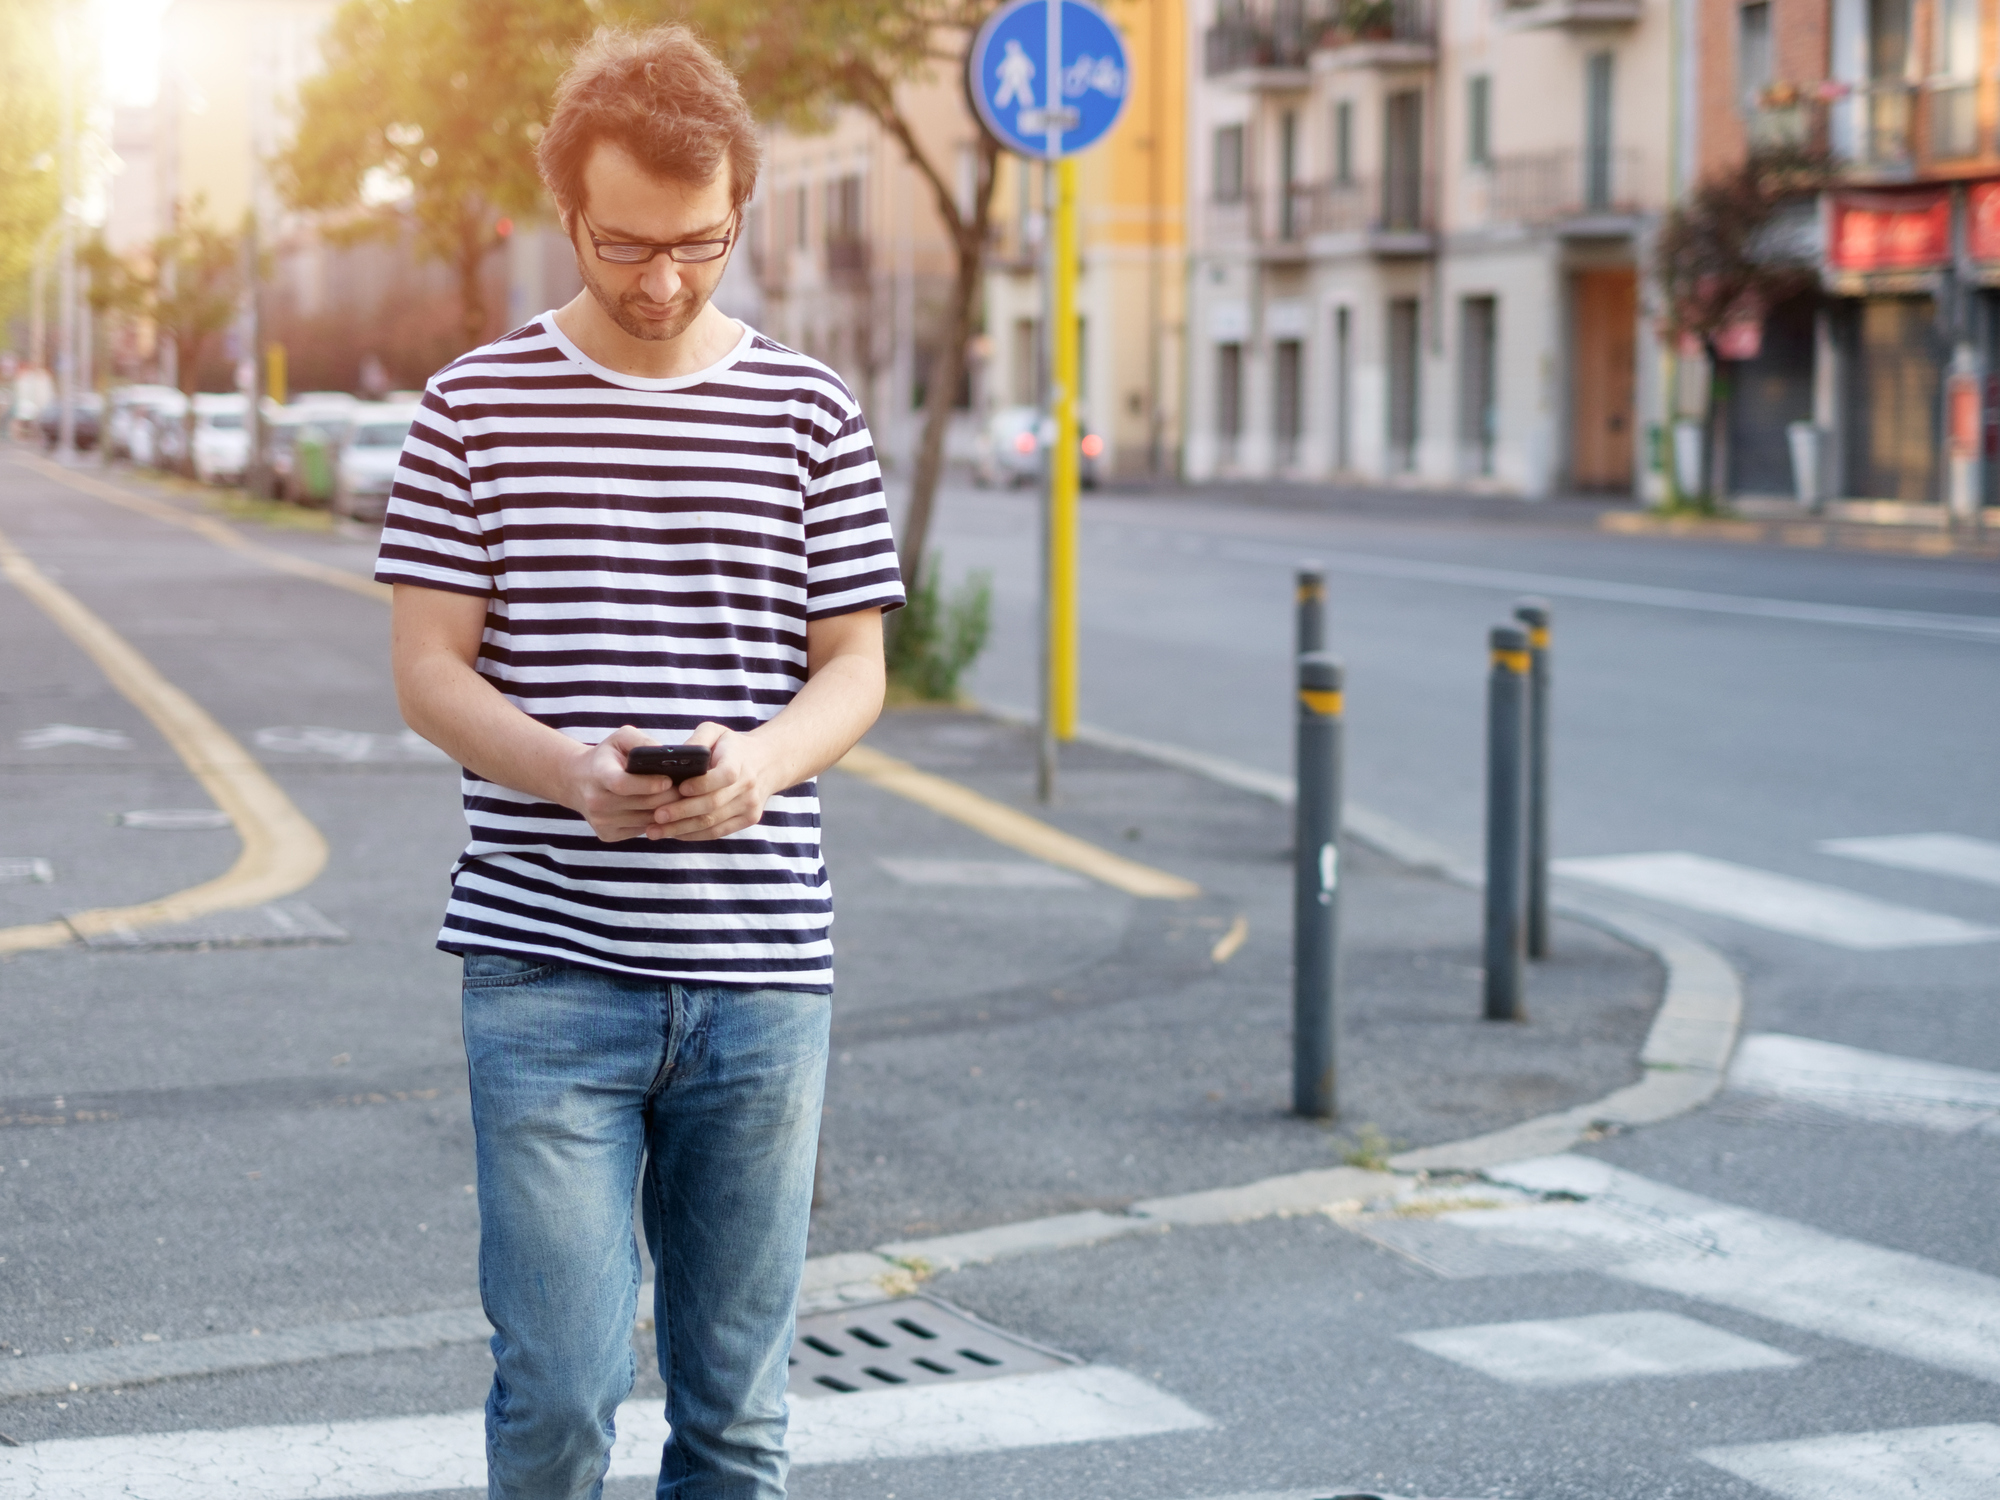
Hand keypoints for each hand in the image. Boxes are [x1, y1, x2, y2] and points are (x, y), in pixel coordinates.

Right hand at [566, 726, 683, 842]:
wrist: (578, 781)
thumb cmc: (606, 756)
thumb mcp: (620, 739)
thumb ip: (642, 742)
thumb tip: (667, 755)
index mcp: (598, 774)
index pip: (622, 784)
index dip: (648, 784)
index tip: (669, 779)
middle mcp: (596, 801)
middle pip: (641, 804)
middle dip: (669, 797)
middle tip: (689, 789)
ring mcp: (601, 821)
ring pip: (646, 820)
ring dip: (668, 811)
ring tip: (683, 799)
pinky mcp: (607, 834)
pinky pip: (641, 830)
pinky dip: (657, 822)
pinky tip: (666, 810)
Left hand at [645, 723, 779, 841]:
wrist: (768, 763)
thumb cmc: (732, 747)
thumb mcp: (716, 732)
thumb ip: (697, 739)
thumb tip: (675, 755)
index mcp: (740, 762)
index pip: (724, 775)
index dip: (701, 784)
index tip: (679, 788)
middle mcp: (748, 786)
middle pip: (713, 804)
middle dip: (682, 812)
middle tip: (656, 816)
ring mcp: (750, 806)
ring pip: (712, 823)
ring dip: (682, 829)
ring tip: (655, 831)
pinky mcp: (749, 819)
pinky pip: (718, 832)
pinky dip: (694, 835)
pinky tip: (674, 834)